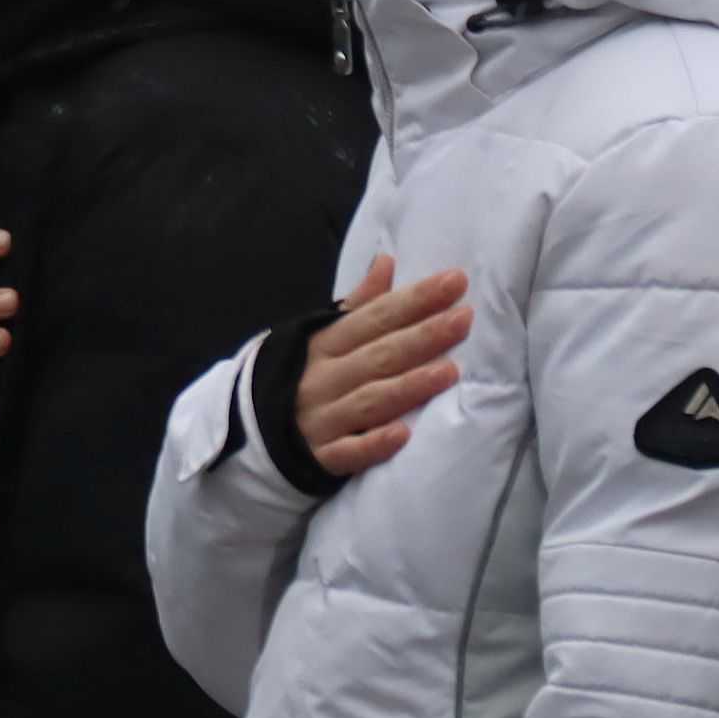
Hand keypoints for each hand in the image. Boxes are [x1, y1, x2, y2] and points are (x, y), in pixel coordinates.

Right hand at [296, 256, 472, 479]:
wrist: (254, 432)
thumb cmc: (304, 376)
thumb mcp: (323, 335)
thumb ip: (359, 305)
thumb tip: (387, 260)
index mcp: (324, 343)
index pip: (375, 317)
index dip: (415, 299)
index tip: (456, 281)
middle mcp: (323, 377)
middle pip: (379, 355)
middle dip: (423, 335)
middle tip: (464, 319)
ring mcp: (321, 419)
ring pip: (369, 400)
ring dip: (409, 386)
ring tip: (450, 372)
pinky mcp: (321, 457)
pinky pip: (348, 453)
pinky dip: (374, 444)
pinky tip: (403, 435)